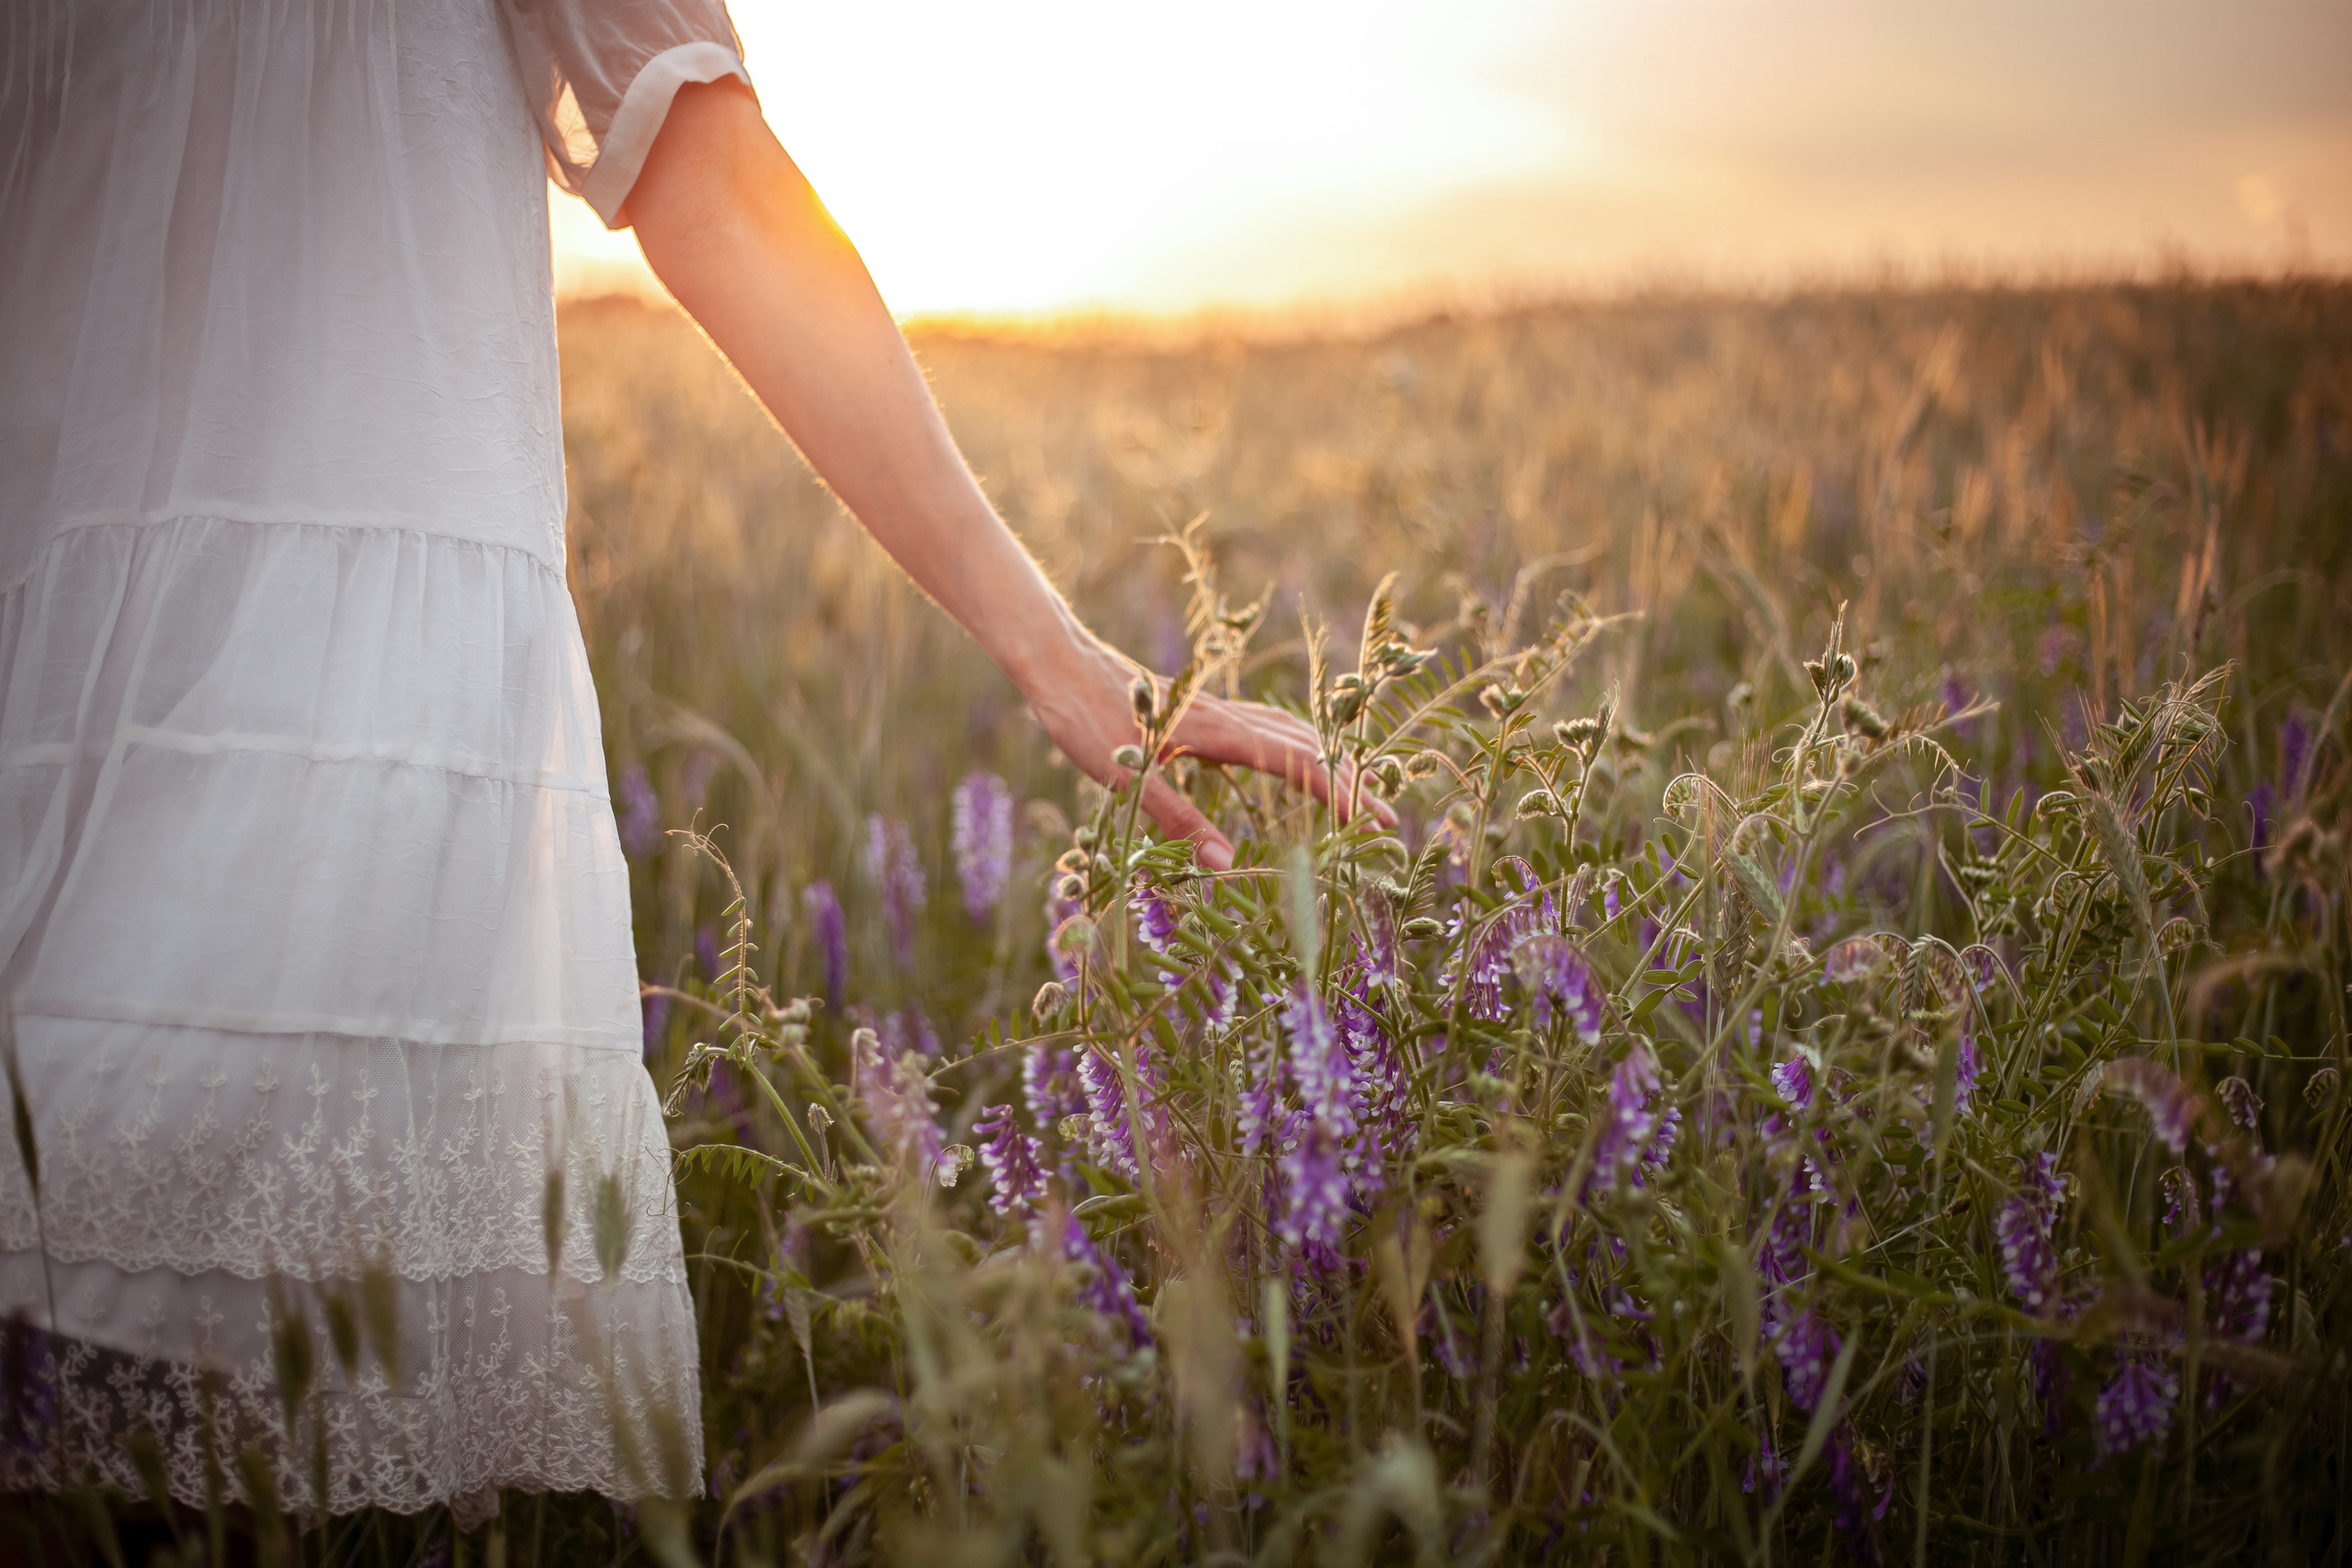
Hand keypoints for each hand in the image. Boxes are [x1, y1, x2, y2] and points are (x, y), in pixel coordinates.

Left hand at [1023, 633, 1389, 871]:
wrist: (1059, 663)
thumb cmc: (1086, 718)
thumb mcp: (1128, 777)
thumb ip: (1178, 820)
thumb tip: (1225, 865)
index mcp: (1221, 732)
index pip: (1300, 765)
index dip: (1340, 795)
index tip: (1374, 824)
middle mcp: (1229, 717)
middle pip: (1309, 747)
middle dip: (1352, 783)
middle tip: (1389, 820)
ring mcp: (1218, 711)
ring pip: (1293, 733)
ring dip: (1331, 762)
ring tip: (1358, 791)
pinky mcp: (1203, 712)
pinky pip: (1269, 728)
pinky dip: (1299, 745)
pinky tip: (1292, 758)